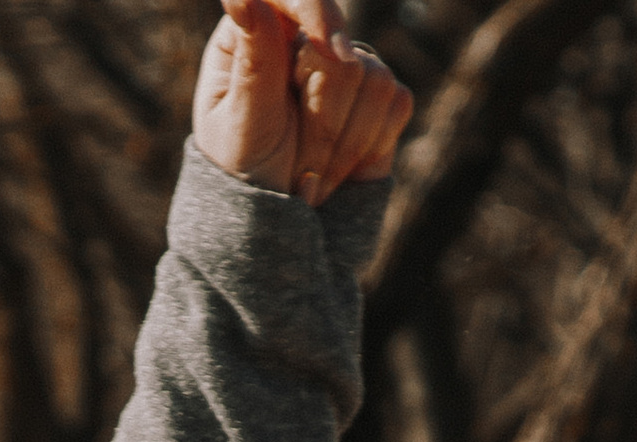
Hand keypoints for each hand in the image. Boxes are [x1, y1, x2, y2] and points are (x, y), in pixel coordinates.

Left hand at [193, 0, 412, 206]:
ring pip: (372, 78)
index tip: (331, 47)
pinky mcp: (380, 95)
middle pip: (338, 49)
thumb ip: (254, 63)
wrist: (280, 225)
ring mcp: (346, 63)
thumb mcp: (241, 125)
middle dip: (321, 123)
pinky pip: (396, 103)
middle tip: (298, 173)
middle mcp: (305, 38)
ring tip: (313, 180)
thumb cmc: (245, 176)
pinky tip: (339, 170)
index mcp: (258, 32)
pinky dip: (367, 147)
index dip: (316, 9)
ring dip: (342, 146)